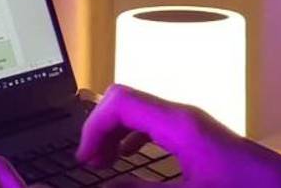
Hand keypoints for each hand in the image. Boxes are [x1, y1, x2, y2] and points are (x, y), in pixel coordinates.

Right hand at [75, 84, 280, 187]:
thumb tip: (109, 186)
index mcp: (178, 124)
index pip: (119, 101)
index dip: (92, 126)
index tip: (84, 159)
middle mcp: (182, 116)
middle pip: (124, 101)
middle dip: (99, 127)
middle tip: (88, 163)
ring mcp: (190, 122)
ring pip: (138, 111)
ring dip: (114, 132)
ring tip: (102, 161)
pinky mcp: (197, 134)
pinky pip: (153, 122)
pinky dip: (132, 136)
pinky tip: (128, 158)